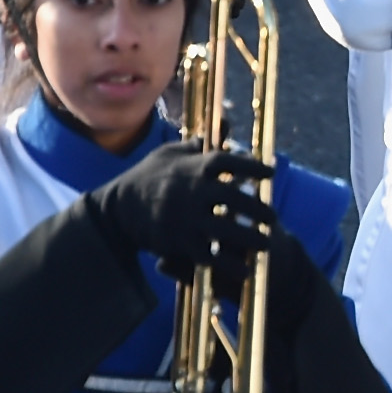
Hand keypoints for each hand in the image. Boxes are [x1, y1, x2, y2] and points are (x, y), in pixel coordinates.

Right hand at [91, 141, 279, 275]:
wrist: (118, 208)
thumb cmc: (148, 176)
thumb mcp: (171, 152)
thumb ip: (202, 142)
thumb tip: (228, 123)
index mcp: (194, 166)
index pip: (230, 162)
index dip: (253, 167)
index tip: (271, 173)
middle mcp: (193, 191)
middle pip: (234, 199)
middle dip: (257, 209)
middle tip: (273, 217)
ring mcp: (186, 218)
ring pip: (226, 230)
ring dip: (249, 238)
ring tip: (267, 244)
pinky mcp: (178, 241)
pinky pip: (209, 255)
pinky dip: (228, 264)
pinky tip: (245, 269)